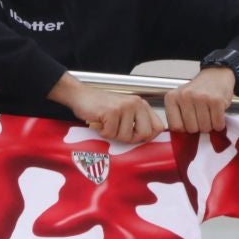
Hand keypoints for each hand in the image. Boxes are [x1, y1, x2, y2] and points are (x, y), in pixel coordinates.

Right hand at [48, 74, 164, 142]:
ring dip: (113, 135)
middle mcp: (136, 103)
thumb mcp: (124, 113)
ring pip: (126, 136)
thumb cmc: (101, 107)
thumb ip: (137, 123)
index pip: (158, 127)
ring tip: (106, 124)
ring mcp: (124, 107)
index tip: (134, 136)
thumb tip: (147, 142)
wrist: (80, 96)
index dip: (147, 137)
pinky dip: (102, 132)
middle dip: (130, 139)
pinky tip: (100, 123)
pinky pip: (111, 134)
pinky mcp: (112, 111)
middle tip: (117, 131)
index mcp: (142, 105)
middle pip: (145, 134)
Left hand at [164, 67, 234, 133]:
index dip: (184, 128)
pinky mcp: (216, 101)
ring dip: (210, 126)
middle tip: (201, 115)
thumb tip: (179, 140)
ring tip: (209, 113)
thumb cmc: (197, 91)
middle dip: (198, 127)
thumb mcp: (180, 100)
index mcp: (172, 98)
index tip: (189, 121)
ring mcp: (200, 98)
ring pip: (205, 128)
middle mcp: (184, 96)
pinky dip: (219, 123)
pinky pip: (218, 124)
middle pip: (191, 129)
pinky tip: (217, 113)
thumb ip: (177, 117)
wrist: (216, 75)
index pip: (175, 127)